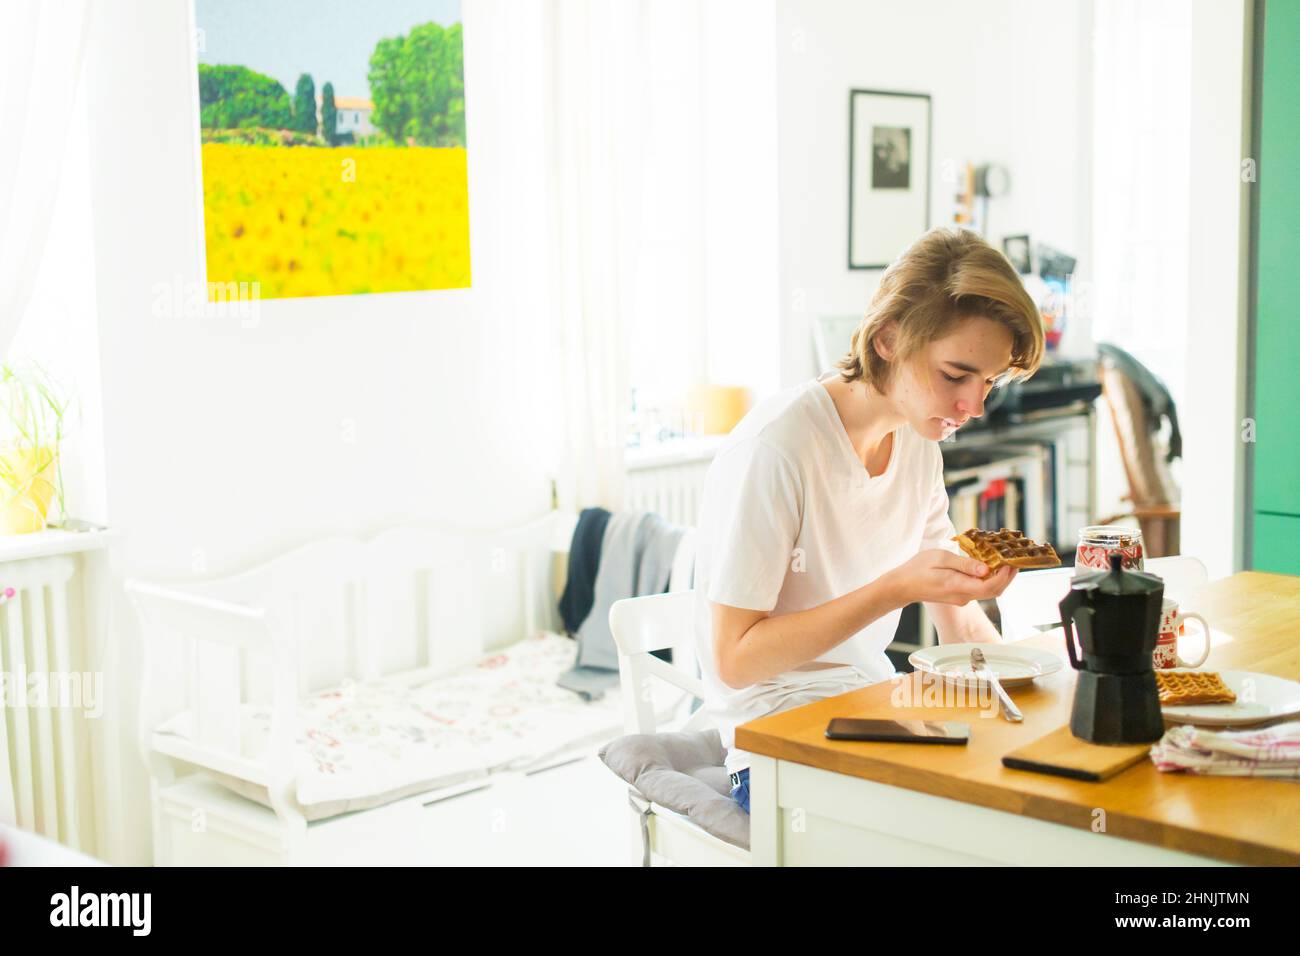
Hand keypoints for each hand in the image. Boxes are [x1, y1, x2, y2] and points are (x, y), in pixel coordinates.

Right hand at [885, 549, 1018, 606]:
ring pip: (988, 590)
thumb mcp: (940, 559)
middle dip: (1008, 576)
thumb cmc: (918, 569)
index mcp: (959, 587)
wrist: (902, 586)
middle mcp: (964, 596)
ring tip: (1005, 559)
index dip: (1005, 575)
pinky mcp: (959, 595)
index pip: (991, 586)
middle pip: (994, 591)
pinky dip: (989, 578)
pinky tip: (989, 565)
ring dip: (1000, 577)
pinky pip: (980, 588)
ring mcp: (962, 598)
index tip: (1013, 561)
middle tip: (1016, 559)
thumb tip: (985, 569)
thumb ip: (964, 564)